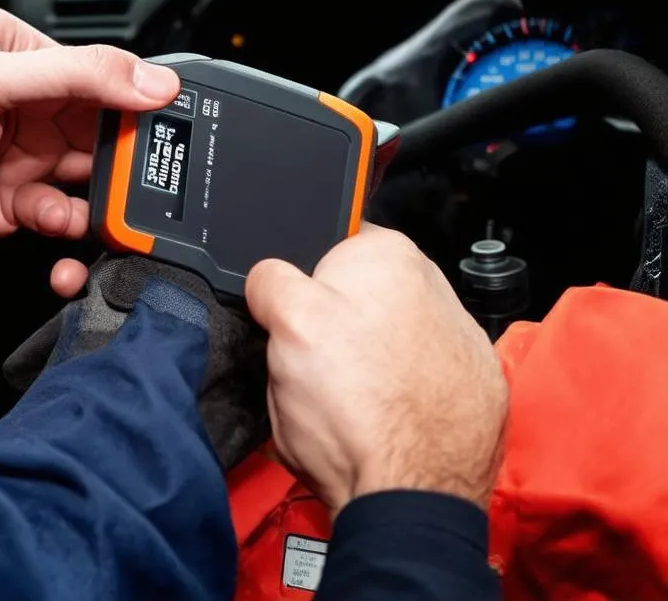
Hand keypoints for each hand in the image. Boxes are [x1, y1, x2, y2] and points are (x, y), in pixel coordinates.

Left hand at [0, 9, 178, 299]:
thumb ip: (76, 76)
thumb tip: (153, 81)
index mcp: (25, 59)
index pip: (104, 84)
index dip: (137, 115)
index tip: (164, 145)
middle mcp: (29, 111)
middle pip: (101, 146)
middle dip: (114, 178)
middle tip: (126, 200)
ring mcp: (18, 164)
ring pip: (81, 197)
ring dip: (76, 220)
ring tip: (51, 224)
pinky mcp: (2, 213)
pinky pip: (41, 236)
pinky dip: (25, 251)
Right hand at [246, 225, 507, 517]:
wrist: (410, 499)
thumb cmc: (351, 406)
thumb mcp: (282, 325)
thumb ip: (270, 281)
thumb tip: (270, 277)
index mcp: (389, 254)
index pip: (330, 248)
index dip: (304, 288)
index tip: (295, 323)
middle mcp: (437, 286)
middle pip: (362, 298)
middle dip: (336, 327)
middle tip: (317, 369)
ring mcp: (464, 341)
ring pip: (392, 340)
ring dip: (371, 363)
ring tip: (350, 403)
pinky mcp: (478, 389)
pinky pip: (424, 379)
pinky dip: (405, 394)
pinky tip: (385, 419)